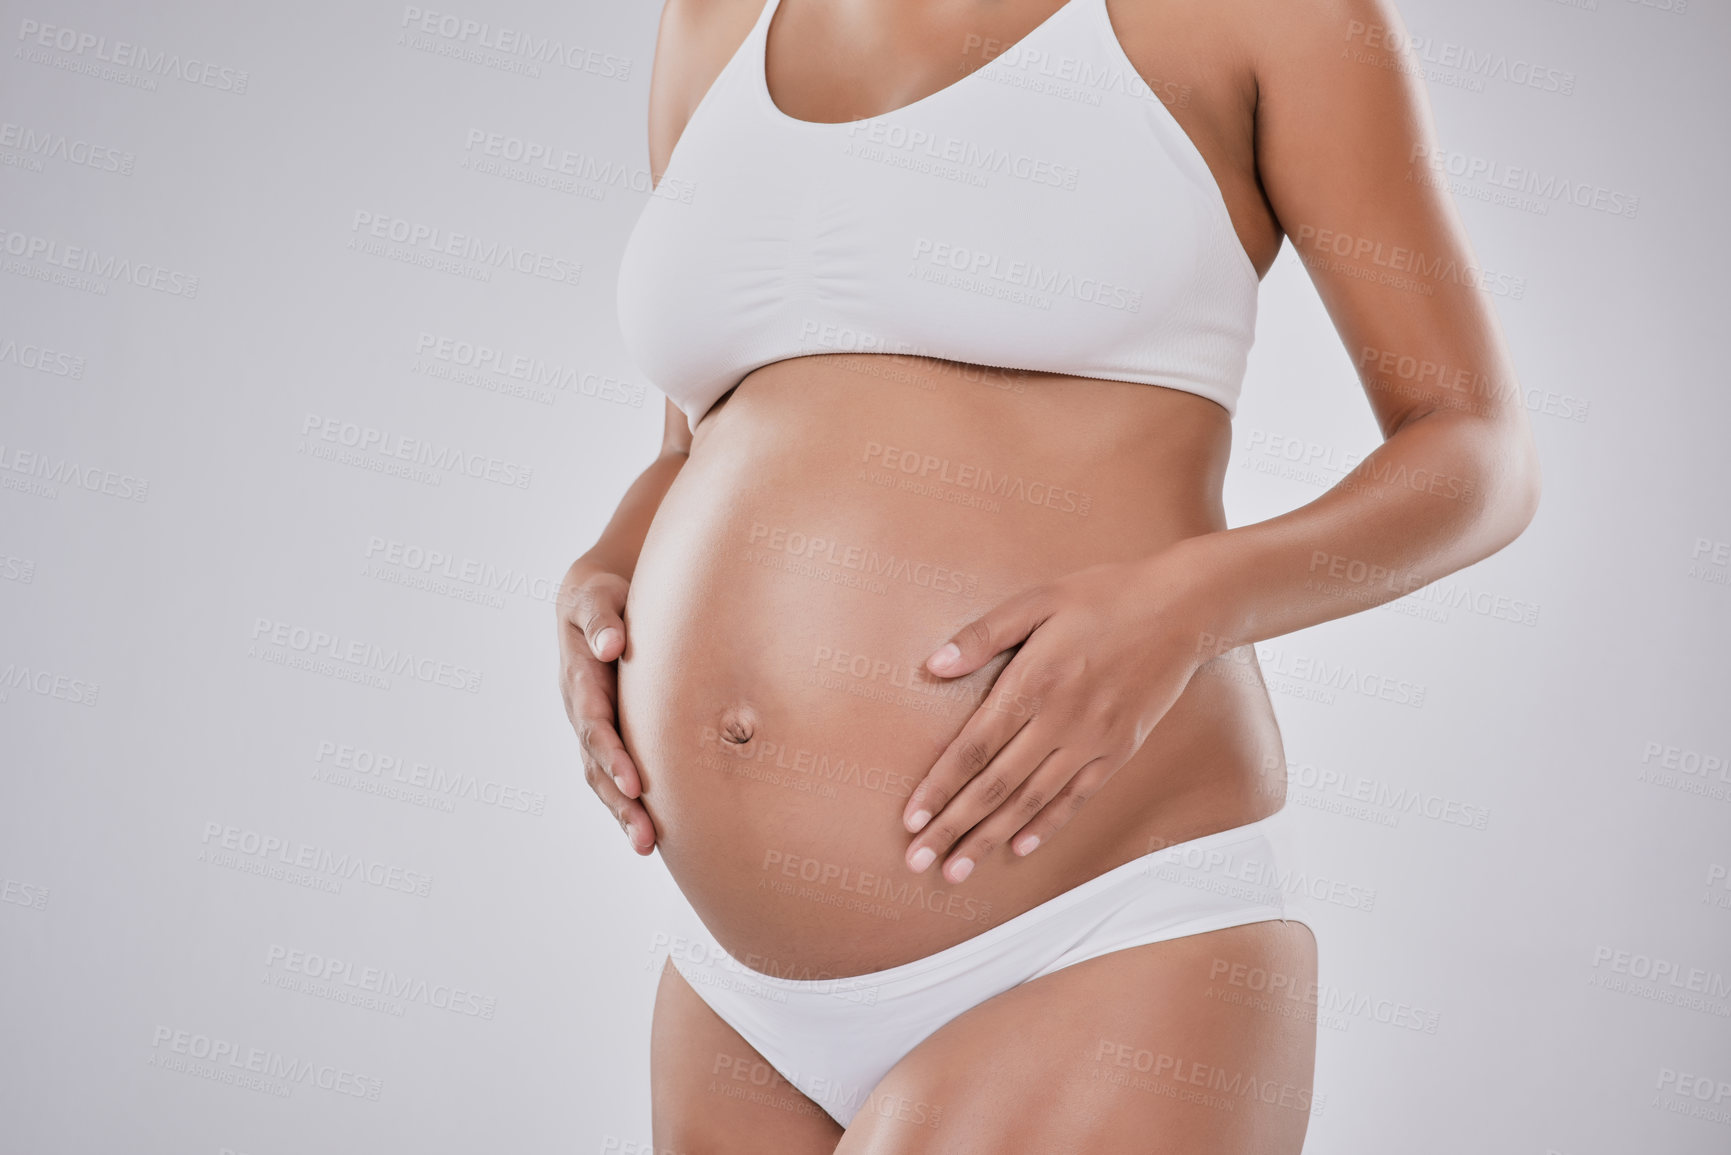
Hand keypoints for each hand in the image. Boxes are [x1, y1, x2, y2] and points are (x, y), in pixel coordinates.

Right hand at [556, 559, 655, 854]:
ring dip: (624, 814)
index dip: (613, 756)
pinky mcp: (611, 734)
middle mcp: (582, 711)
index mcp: (580, 681)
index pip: (595, 726)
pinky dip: (630, 803)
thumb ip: (602, 619)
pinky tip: (655, 831)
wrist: (595, 602)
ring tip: (647, 846)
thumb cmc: (603, 597)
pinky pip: (616, 774)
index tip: (636, 784)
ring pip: (604, 778)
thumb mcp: (597, 597)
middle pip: (597, 766)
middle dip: (620, 802)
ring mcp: (593, 727)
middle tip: (645, 837)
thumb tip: (611, 645)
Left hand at [900, 552, 1220, 882]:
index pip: (975, 747)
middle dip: (953, 826)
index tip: (911, 818)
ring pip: (1031, 800)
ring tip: (958, 870)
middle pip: (996, 785)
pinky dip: (1046, 825)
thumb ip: (984, 634)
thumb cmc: (1104, 597)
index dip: (939, 786)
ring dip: (990, 839)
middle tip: (918, 860)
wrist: (1182, 609)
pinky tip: (1018, 848)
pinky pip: (1076, 797)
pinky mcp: (1120, 749)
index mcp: (1034, 681)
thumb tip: (934, 665)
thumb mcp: (1038, 600)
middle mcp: (1061, 719)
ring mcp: (1093, 739)